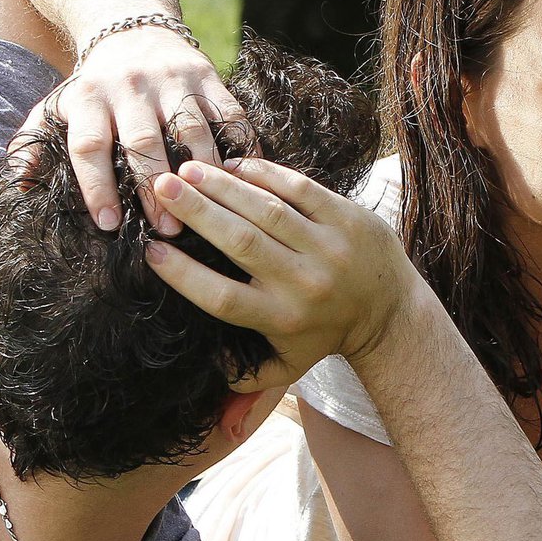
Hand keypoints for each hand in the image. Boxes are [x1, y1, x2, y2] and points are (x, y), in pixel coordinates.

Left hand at [23, 26, 248, 234]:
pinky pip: (228, 113)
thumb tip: (16, 189)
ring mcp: (172, 80)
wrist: (130, 26)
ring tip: (207, 210)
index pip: (88, 145)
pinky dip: (239, 146)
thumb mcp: (56, 107)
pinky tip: (244, 180)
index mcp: (89, 98)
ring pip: (190, 128)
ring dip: (199, 172)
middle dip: (153, 187)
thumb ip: (32, 145)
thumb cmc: (94, 86)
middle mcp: (130, 86)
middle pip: (142, 141)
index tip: (109, 223)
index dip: (96, 185)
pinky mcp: (207, 76)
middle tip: (166, 229)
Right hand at [143, 157, 411, 389]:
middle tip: (160, 186)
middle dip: (196, 211)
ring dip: (223, 186)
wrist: (390, 314)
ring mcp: (328, 248)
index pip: (222, 297)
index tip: (151, 251)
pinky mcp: (348, 218)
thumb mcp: (285, 366)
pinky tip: (233, 165)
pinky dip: (264, 173)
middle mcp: (303, 284)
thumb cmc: (322, 336)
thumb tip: (199, 367)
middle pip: (239, 243)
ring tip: (187, 169)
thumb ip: (242, 375)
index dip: (183, 275)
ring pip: (266, 210)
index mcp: (280, 319)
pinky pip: (299, 188)